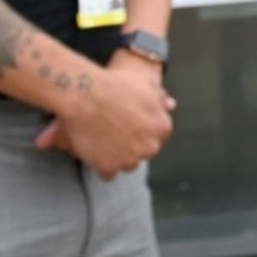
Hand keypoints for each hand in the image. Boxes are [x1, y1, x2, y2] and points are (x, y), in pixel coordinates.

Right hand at [36, 57, 174, 177]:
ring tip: (101, 140)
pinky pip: (107, 174)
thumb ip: (160, 97)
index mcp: (162, 127)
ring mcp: (130, 159)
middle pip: (142, 152)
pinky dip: (100, 165)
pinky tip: (93, 152)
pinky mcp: (109, 168)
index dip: (140, 130)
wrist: (86, 94)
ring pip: (126, 164)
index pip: (155, 136)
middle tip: (113, 131)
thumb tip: (170, 105)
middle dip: (131, 145)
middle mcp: (151, 147)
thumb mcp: (145, 83)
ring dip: (116, 157)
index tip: (127, 124)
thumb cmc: (115, 85)